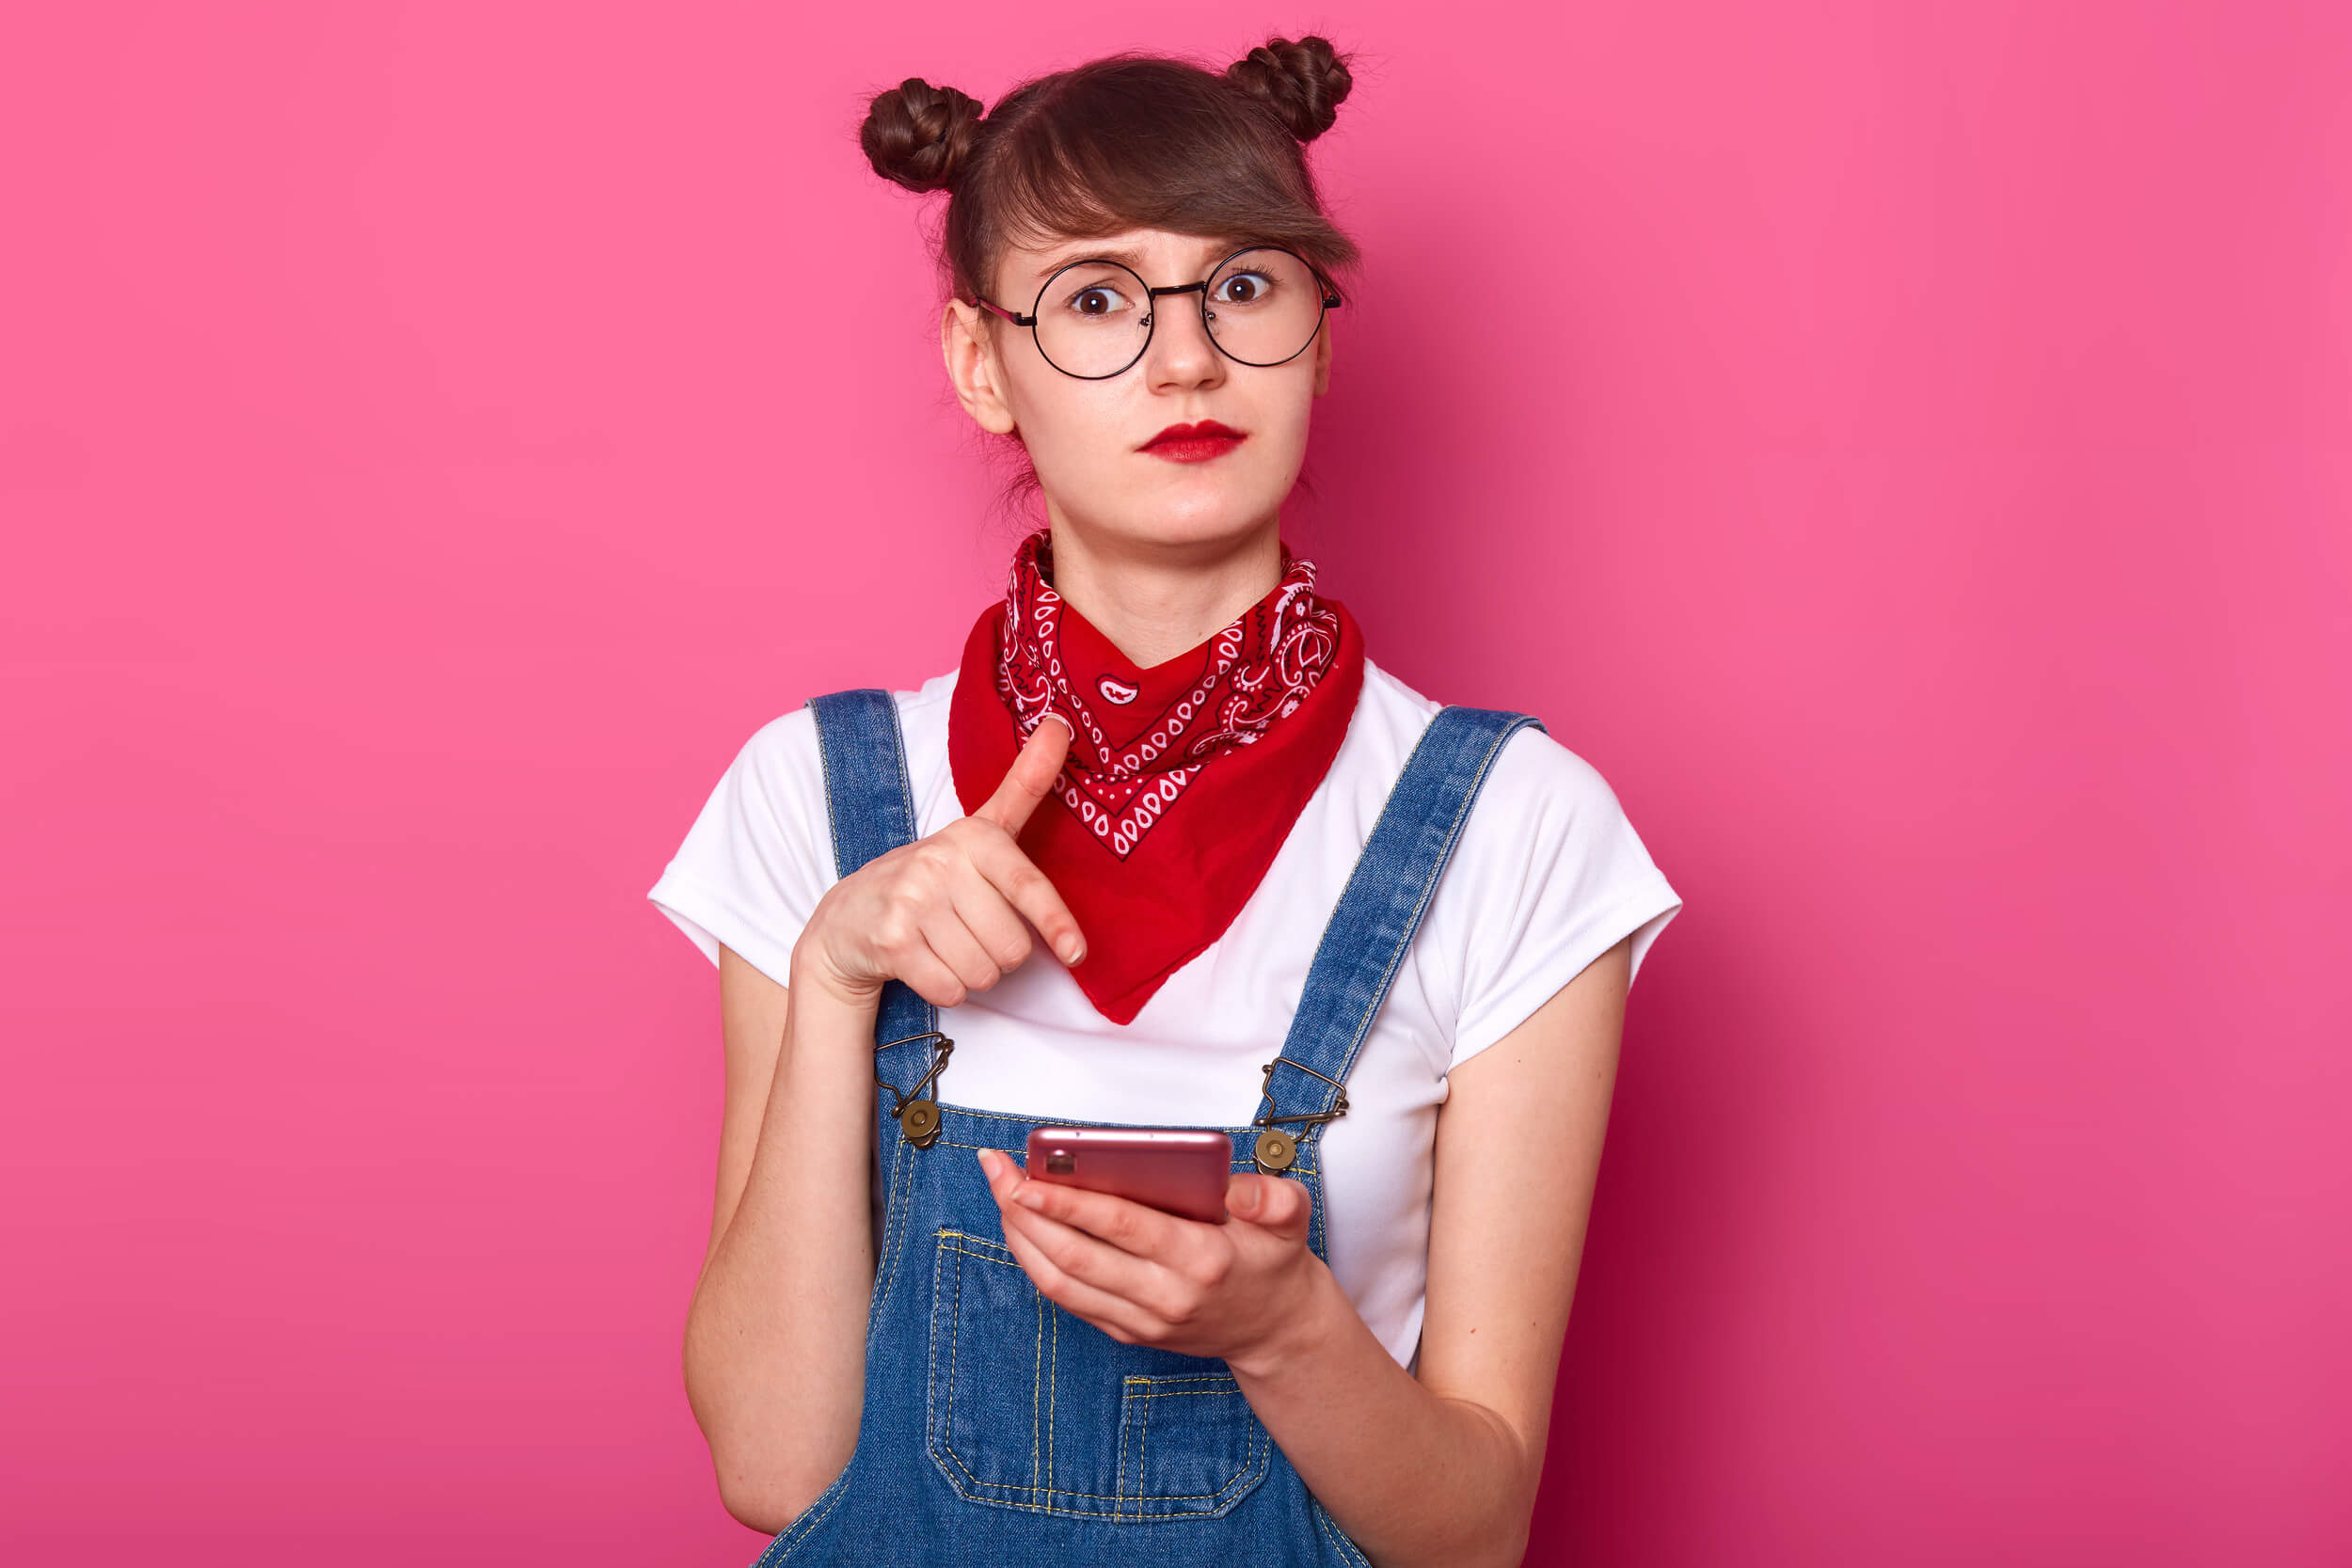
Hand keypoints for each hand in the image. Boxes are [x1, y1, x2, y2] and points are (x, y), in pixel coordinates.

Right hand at [792, 714, 1086, 1009]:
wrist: (847, 918)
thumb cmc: (931, 878)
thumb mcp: (977, 830)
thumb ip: (1024, 785)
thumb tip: (1061, 722)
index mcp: (972, 836)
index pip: (1026, 884)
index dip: (1056, 921)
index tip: (1077, 953)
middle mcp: (941, 861)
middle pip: (1012, 946)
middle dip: (999, 954)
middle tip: (969, 932)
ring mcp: (912, 900)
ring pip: (983, 972)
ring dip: (973, 973)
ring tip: (946, 945)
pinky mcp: (891, 940)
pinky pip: (950, 989)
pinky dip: (946, 989)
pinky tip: (925, 964)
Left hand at [974, 1146, 1323, 1372]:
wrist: (1277, 1330)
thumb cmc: (1273, 1262)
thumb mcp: (1291, 1219)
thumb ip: (1275, 1198)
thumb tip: (1237, 1190)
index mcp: (1200, 1259)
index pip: (1120, 1227)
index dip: (1068, 1203)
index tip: (1028, 1179)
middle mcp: (1165, 1296)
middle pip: (1075, 1256)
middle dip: (1025, 1213)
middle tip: (997, 1172)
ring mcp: (1142, 1321)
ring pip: (1061, 1283)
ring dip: (1021, 1238)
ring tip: (1000, 1194)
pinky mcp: (1128, 1333)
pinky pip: (1069, 1300)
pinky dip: (1037, 1264)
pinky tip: (1023, 1229)